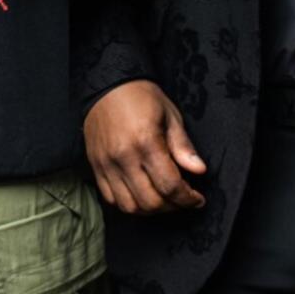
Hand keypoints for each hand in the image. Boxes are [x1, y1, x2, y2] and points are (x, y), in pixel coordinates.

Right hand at [83, 79, 206, 214]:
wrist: (107, 84)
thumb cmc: (140, 96)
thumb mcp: (169, 114)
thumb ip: (183, 145)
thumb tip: (199, 170)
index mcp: (145, 141)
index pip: (170, 185)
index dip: (188, 198)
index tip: (196, 198)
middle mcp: (123, 156)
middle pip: (150, 202)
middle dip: (172, 206)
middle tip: (181, 198)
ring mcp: (106, 163)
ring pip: (129, 206)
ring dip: (150, 209)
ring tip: (162, 199)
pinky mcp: (95, 165)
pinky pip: (110, 198)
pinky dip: (128, 203)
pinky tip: (140, 194)